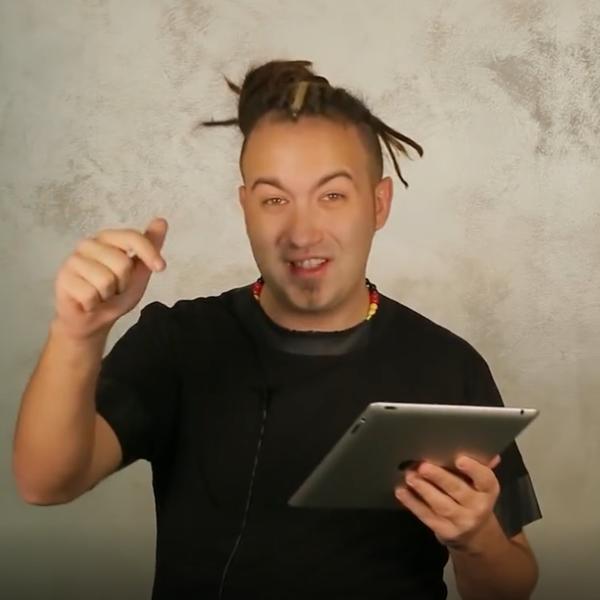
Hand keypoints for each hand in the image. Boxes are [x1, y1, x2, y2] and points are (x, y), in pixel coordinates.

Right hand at [52, 217, 167, 340]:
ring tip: (101, 295)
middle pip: (122, 263)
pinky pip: (90, 294)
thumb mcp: (139, 271)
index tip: (160, 267)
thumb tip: (161, 221)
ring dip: (108, 295)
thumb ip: (149, 246)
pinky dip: (94, 304)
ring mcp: (73, 260)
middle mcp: (88, 244)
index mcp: (108, 239)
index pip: (132, 237)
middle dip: (124, 283)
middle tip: (114, 289)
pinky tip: (88, 302)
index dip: (149, 252)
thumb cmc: (116, 294)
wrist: (93, 320)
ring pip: (106, 280)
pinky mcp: (63, 278)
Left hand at [394, 454, 500, 550]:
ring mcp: (462, 522)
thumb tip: (490, 454)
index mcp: (488, 491)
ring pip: (441, 505)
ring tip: (410, 476)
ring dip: (423, 489)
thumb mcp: (479, 485)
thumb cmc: (473, 498)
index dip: (474, 469)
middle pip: (458, 491)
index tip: (459, 459)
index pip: (486, 480)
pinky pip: (427, 516)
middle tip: (422, 466)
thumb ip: (480, 467)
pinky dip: (412, 503)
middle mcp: (478, 507)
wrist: (476, 536)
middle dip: (439, 477)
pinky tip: (401, 491)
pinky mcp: (445, 532)